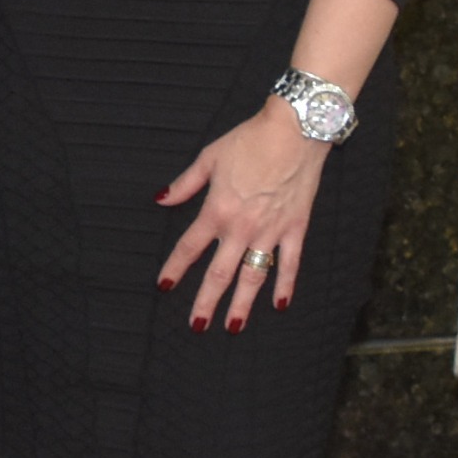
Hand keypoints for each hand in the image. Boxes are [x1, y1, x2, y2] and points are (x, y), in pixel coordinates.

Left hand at [158, 102, 331, 332]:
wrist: (294, 130)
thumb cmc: (250, 140)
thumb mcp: (209, 157)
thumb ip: (185, 184)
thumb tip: (161, 199)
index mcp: (217, 210)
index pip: (190, 247)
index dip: (175, 268)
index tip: (164, 286)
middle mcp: (242, 227)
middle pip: (219, 272)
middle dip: (206, 302)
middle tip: (196, 326)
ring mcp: (271, 231)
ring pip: (253, 275)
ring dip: (242, 303)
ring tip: (232, 327)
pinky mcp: (295, 228)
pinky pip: (290, 263)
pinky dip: (285, 285)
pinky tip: (279, 305)